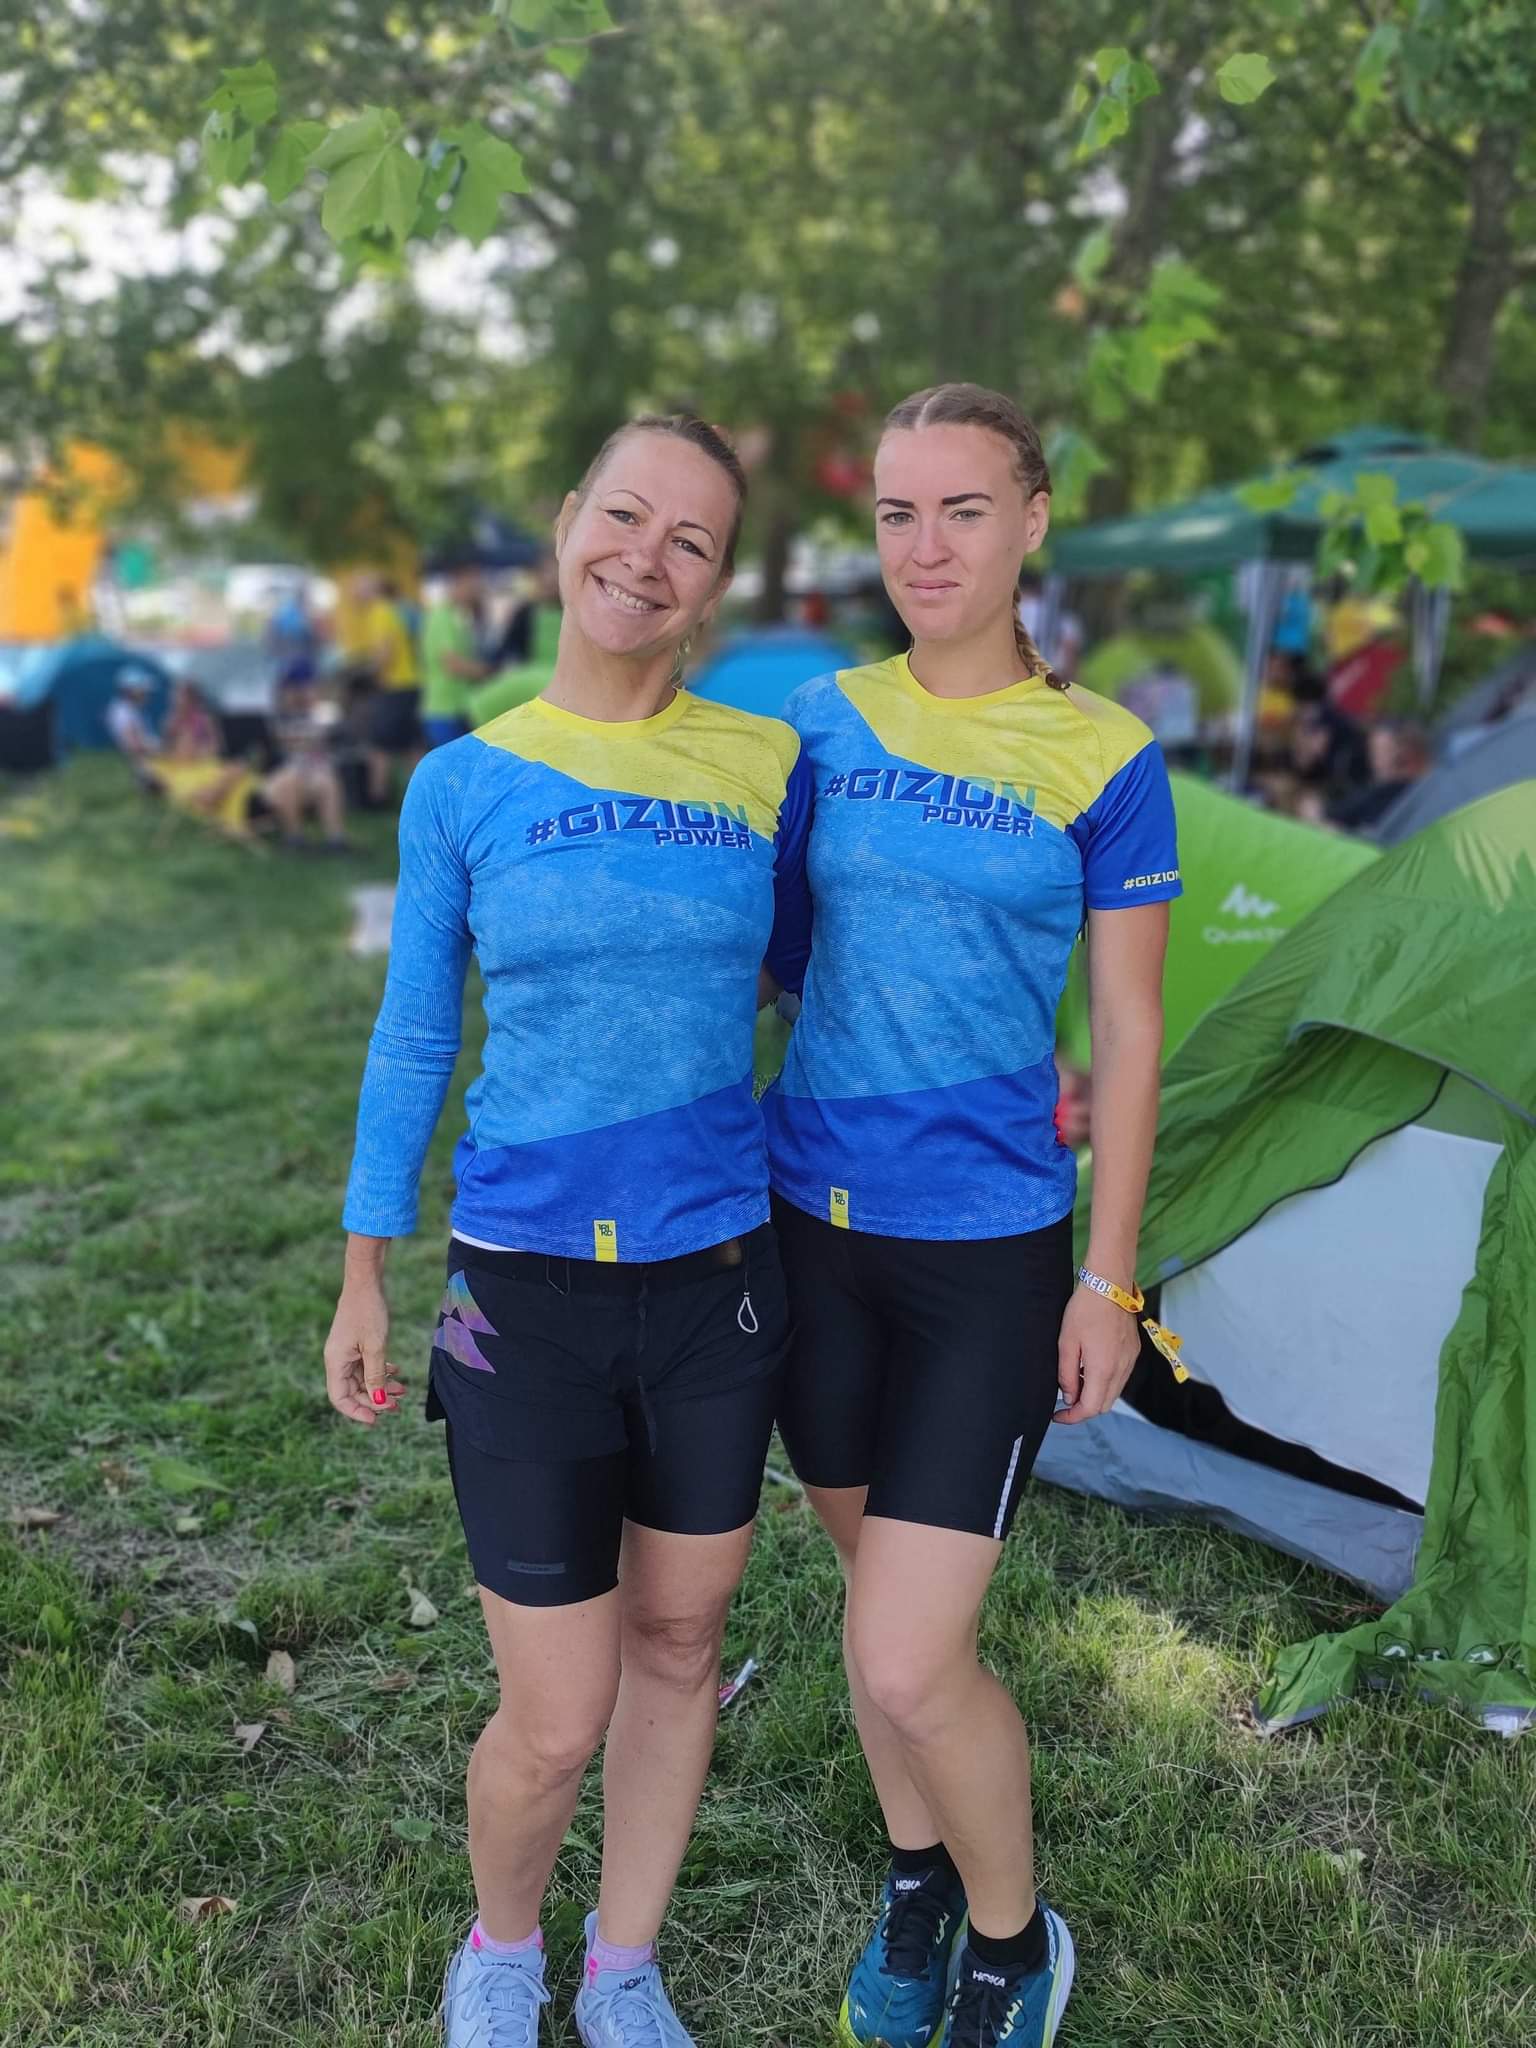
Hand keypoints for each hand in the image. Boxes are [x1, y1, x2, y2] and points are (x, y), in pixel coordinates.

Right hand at [323, 1280, 406, 1424]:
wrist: (366, 1281)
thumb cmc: (368, 1311)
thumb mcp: (375, 1347)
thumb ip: (376, 1377)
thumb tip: (379, 1403)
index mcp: (335, 1362)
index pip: (340, 1398)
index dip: (357, 1412)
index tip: (377, 1419)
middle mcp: (337, 1359)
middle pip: (352, 1391)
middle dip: (375, 1400)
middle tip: (398, 1406)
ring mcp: (346, 1351)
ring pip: (362, 1378)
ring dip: (381, 1387)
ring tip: (403, 1391)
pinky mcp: (355, 1343)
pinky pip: (366, 1365)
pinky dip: (380, 1371)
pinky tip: (396, 1373)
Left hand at [1052, 1285, 1140, 1424]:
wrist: (1109, 1284)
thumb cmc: (1085, 1310)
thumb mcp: (1066, 1342)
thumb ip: (1066, 1374)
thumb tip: (1068, 1397)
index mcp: (1103, 1369)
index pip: (1089, 1408)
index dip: (1072, 1417)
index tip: (1057, 1415)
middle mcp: (1121, 1370)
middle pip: (1104, 1405)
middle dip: (1083, 1408)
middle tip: (1065, 1400)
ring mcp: (1130, 1361)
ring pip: (1114, 1393)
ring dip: (1095, 1395)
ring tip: (1076, 1381)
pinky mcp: (1134, 1352)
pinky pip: (1121, 1378)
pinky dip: (1106, 1382)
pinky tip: (1091, 1368)